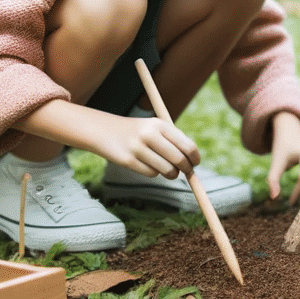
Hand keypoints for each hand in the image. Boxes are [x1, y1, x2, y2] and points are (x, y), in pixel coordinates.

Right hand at [85, 110, 200, 179]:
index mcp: (160, 124)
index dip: (195, 157)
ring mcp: (137, 148)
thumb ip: (174, 140)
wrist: (103, 130)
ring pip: (166, 170)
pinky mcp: (128, 161)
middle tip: (186, 172)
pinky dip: (154, 173)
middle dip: (186, 169)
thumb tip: (193, 161)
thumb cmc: (137, 131)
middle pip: (179, 159)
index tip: (195, 163)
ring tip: (169, 170)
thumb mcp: (155, 127)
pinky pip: (151, 174)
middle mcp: (149, 135)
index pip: (187, 145)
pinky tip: (149, 165)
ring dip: (171, 173)